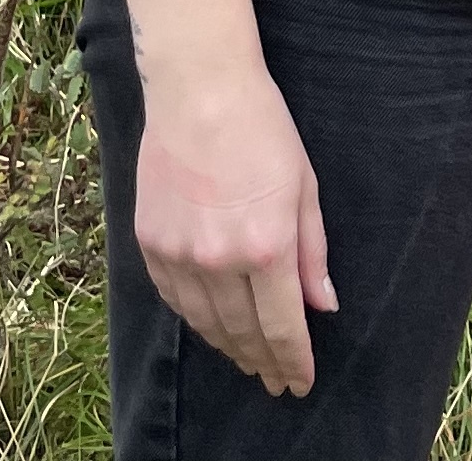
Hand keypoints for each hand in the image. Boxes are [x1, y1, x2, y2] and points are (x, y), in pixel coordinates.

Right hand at [132, 56, 336, 392]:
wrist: (198, 90)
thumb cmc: (262, 128)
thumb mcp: (304, 187)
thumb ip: (312, 253)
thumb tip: (321, 305)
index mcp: (266, 246)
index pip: (282, 327)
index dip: (294, 361)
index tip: (300, 382)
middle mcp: (219, 260)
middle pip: (243, 333)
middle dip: (264, 362)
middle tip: (276, 380)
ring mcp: (179, 254)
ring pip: (206, 323)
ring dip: (229, 347)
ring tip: (247, 360)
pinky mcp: (150, 243)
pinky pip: (174, 299)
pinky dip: (195, 319)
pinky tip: (209, 326)